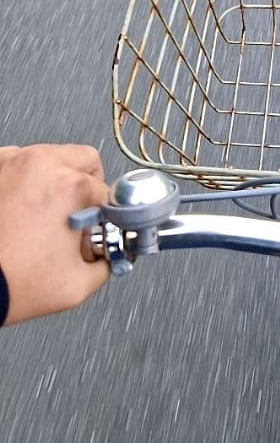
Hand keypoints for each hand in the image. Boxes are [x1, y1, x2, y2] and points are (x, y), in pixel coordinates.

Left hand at [0, 144, 110, 324]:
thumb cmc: (11, 282)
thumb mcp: (77, 284)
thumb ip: (104, 265)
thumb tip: (106, 256)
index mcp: (69, 186)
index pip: (106, 192)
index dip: (105, 216)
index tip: (98, 227)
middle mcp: (40, 165)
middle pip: (84, 160)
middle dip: (87, 187)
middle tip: (79, 213)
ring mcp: (11, 163)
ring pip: (51, 158)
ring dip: (55, 181)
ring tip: (46, 214)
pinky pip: (19, 163)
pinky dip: (25, 181)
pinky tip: (22, 208)